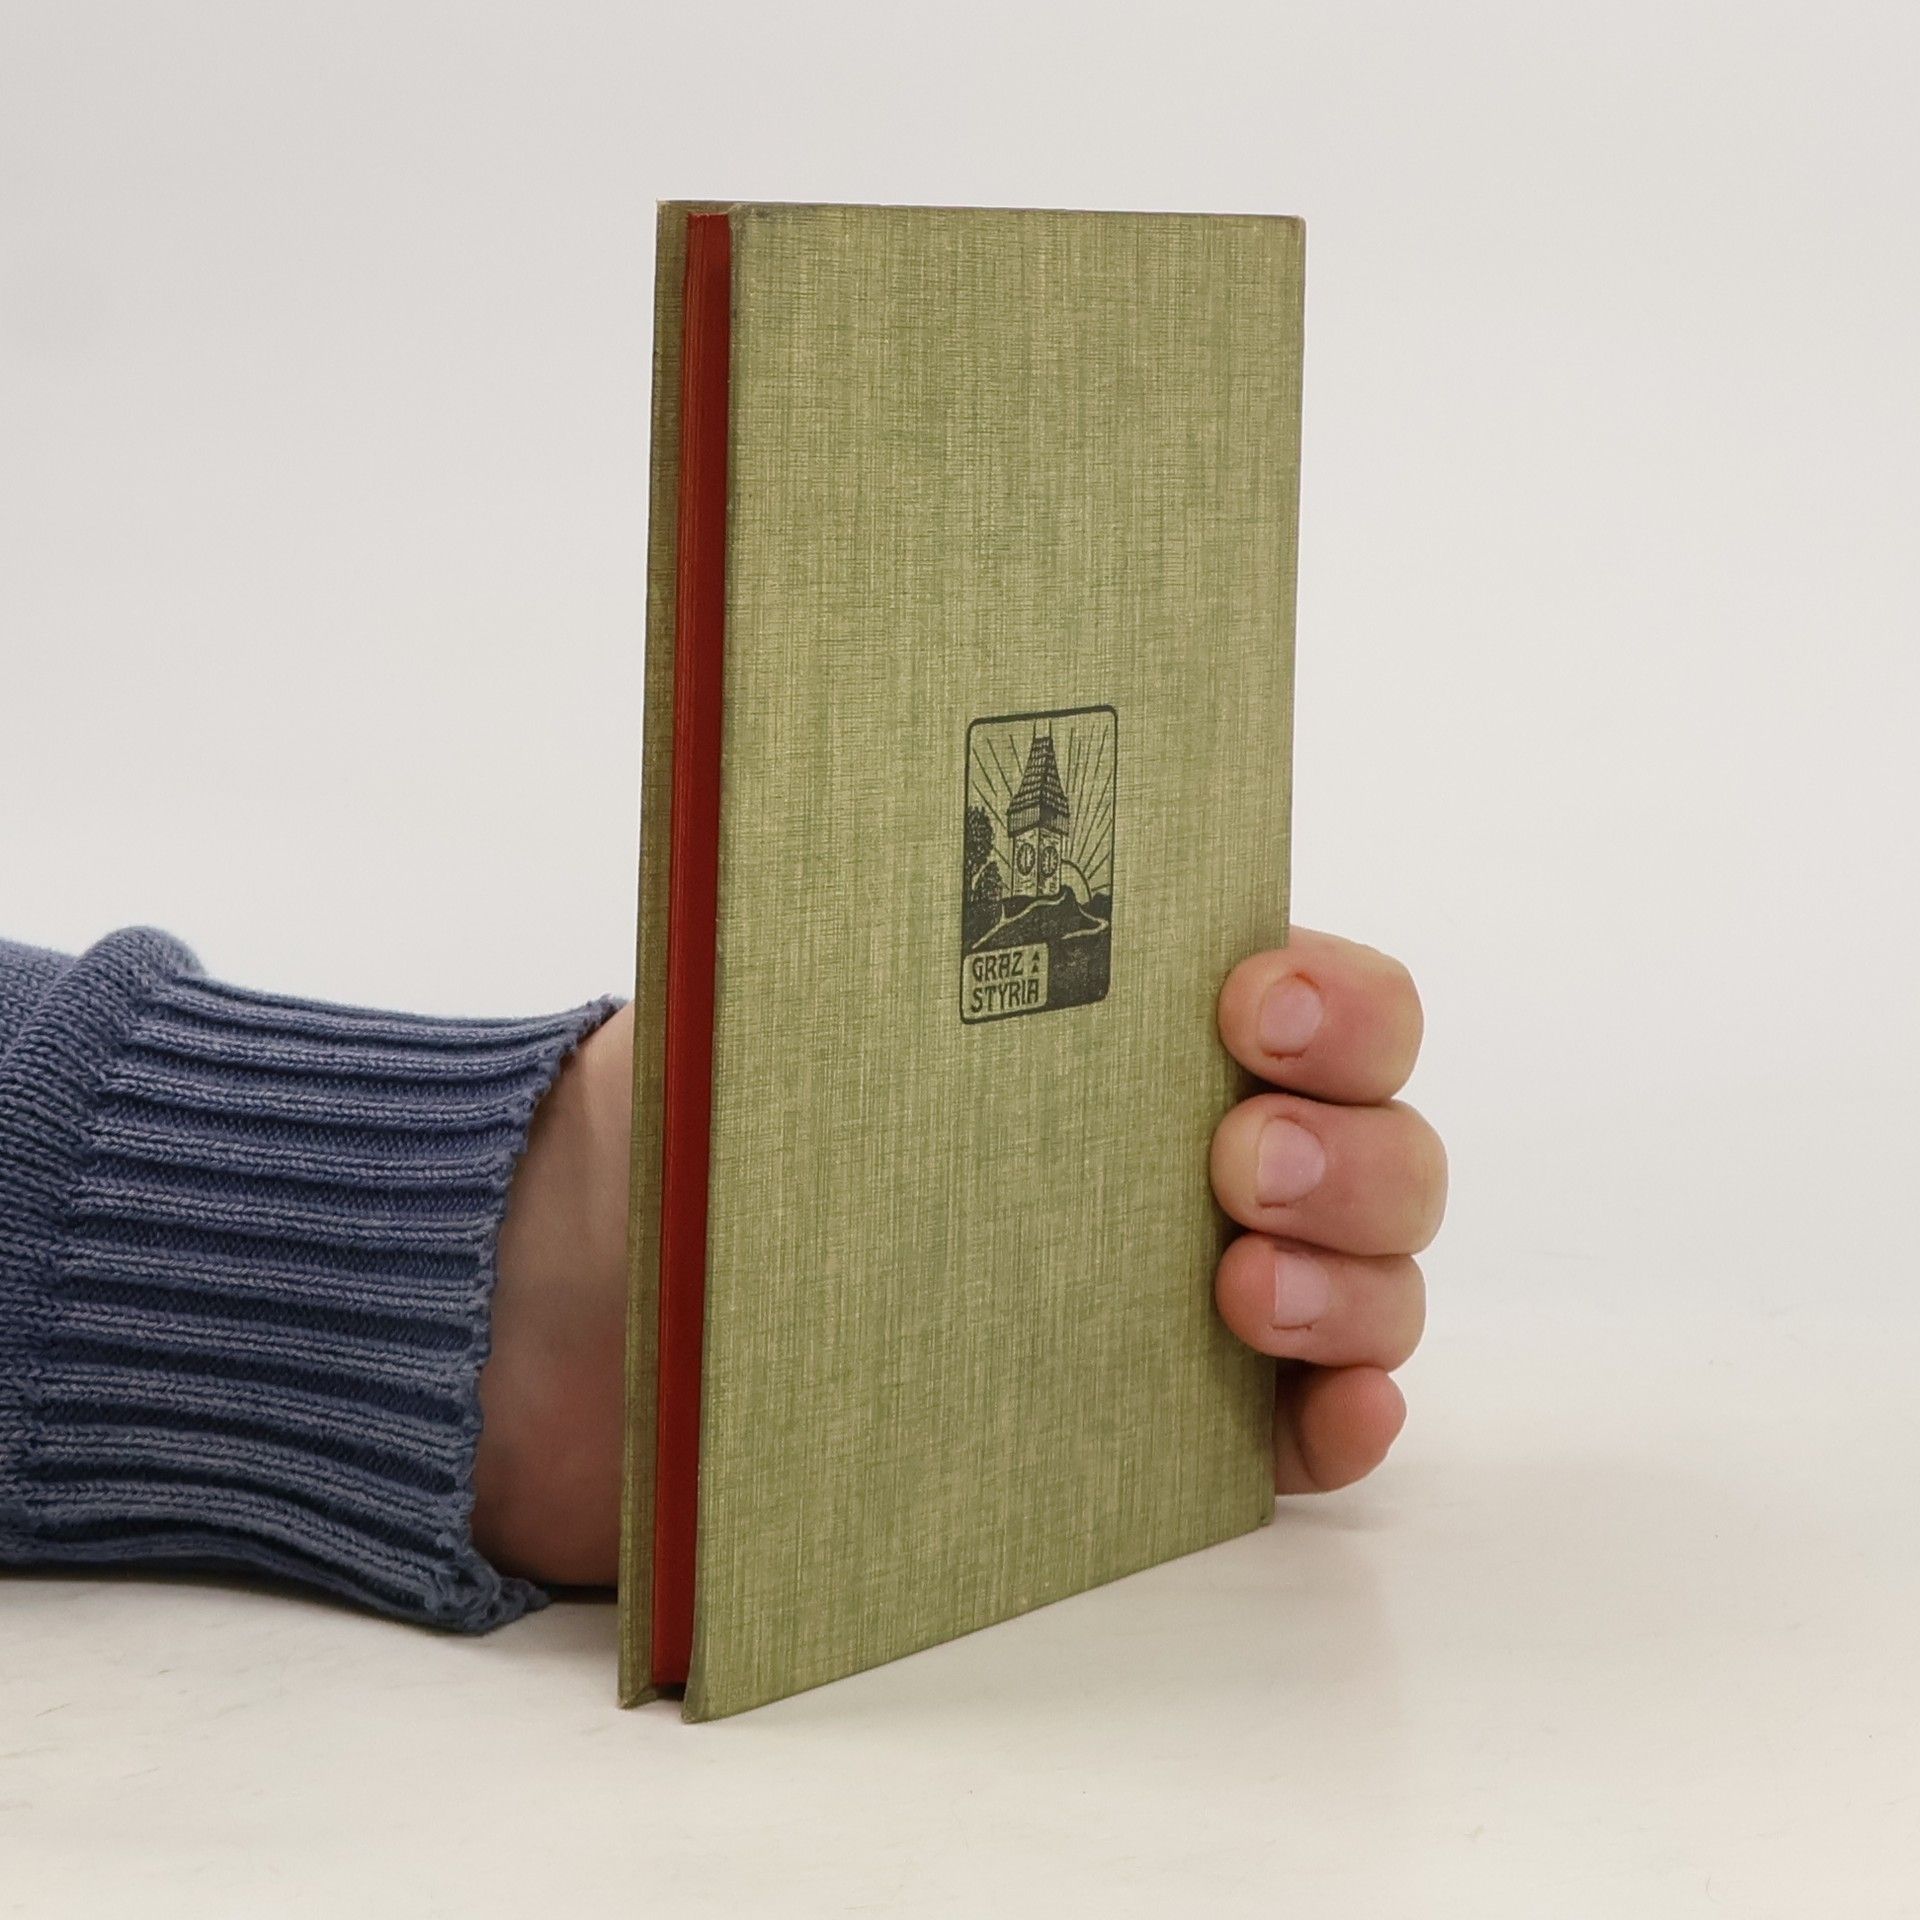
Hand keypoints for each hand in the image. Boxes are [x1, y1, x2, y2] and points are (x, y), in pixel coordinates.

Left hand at [472, 928, 1443, 1583]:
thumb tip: (916, 801)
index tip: (1248, 1004)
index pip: (1312, 997)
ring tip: (1242, 1287)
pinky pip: (1306, 1428)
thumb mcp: (771, 995)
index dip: (1332, 1000)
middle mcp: (1180, 1153)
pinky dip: (1346, 1414)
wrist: (577, 1321)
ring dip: (1356, 1281)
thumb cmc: (692, 1132)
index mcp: (1120, 1030)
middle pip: (1372, 1141)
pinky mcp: (1158, 1433)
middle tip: (1239, 1161)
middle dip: (1349, 1146)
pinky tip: (1331, 1403)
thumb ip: (870, 914)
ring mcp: (1184, 1296)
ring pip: (1372, 1281)